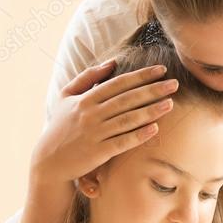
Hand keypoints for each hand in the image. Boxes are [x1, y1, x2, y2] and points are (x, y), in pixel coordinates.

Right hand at [31, 60, 178, 185]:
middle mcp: (91, 114)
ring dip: (151, 111)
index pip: (118, 83)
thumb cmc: (59, 127)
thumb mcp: (66, 97)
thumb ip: (87, 78)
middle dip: (152, 90)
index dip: (141, 76)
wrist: (48, 160)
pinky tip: (155, 129)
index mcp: (85, 99)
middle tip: (174, 84)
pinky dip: (138, 135)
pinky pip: (122, 142)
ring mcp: (95, 133)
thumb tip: (111, 63)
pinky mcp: (98, 152)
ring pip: (127, 119)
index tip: (161, 71)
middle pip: (127, 99)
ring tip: (171, 103)